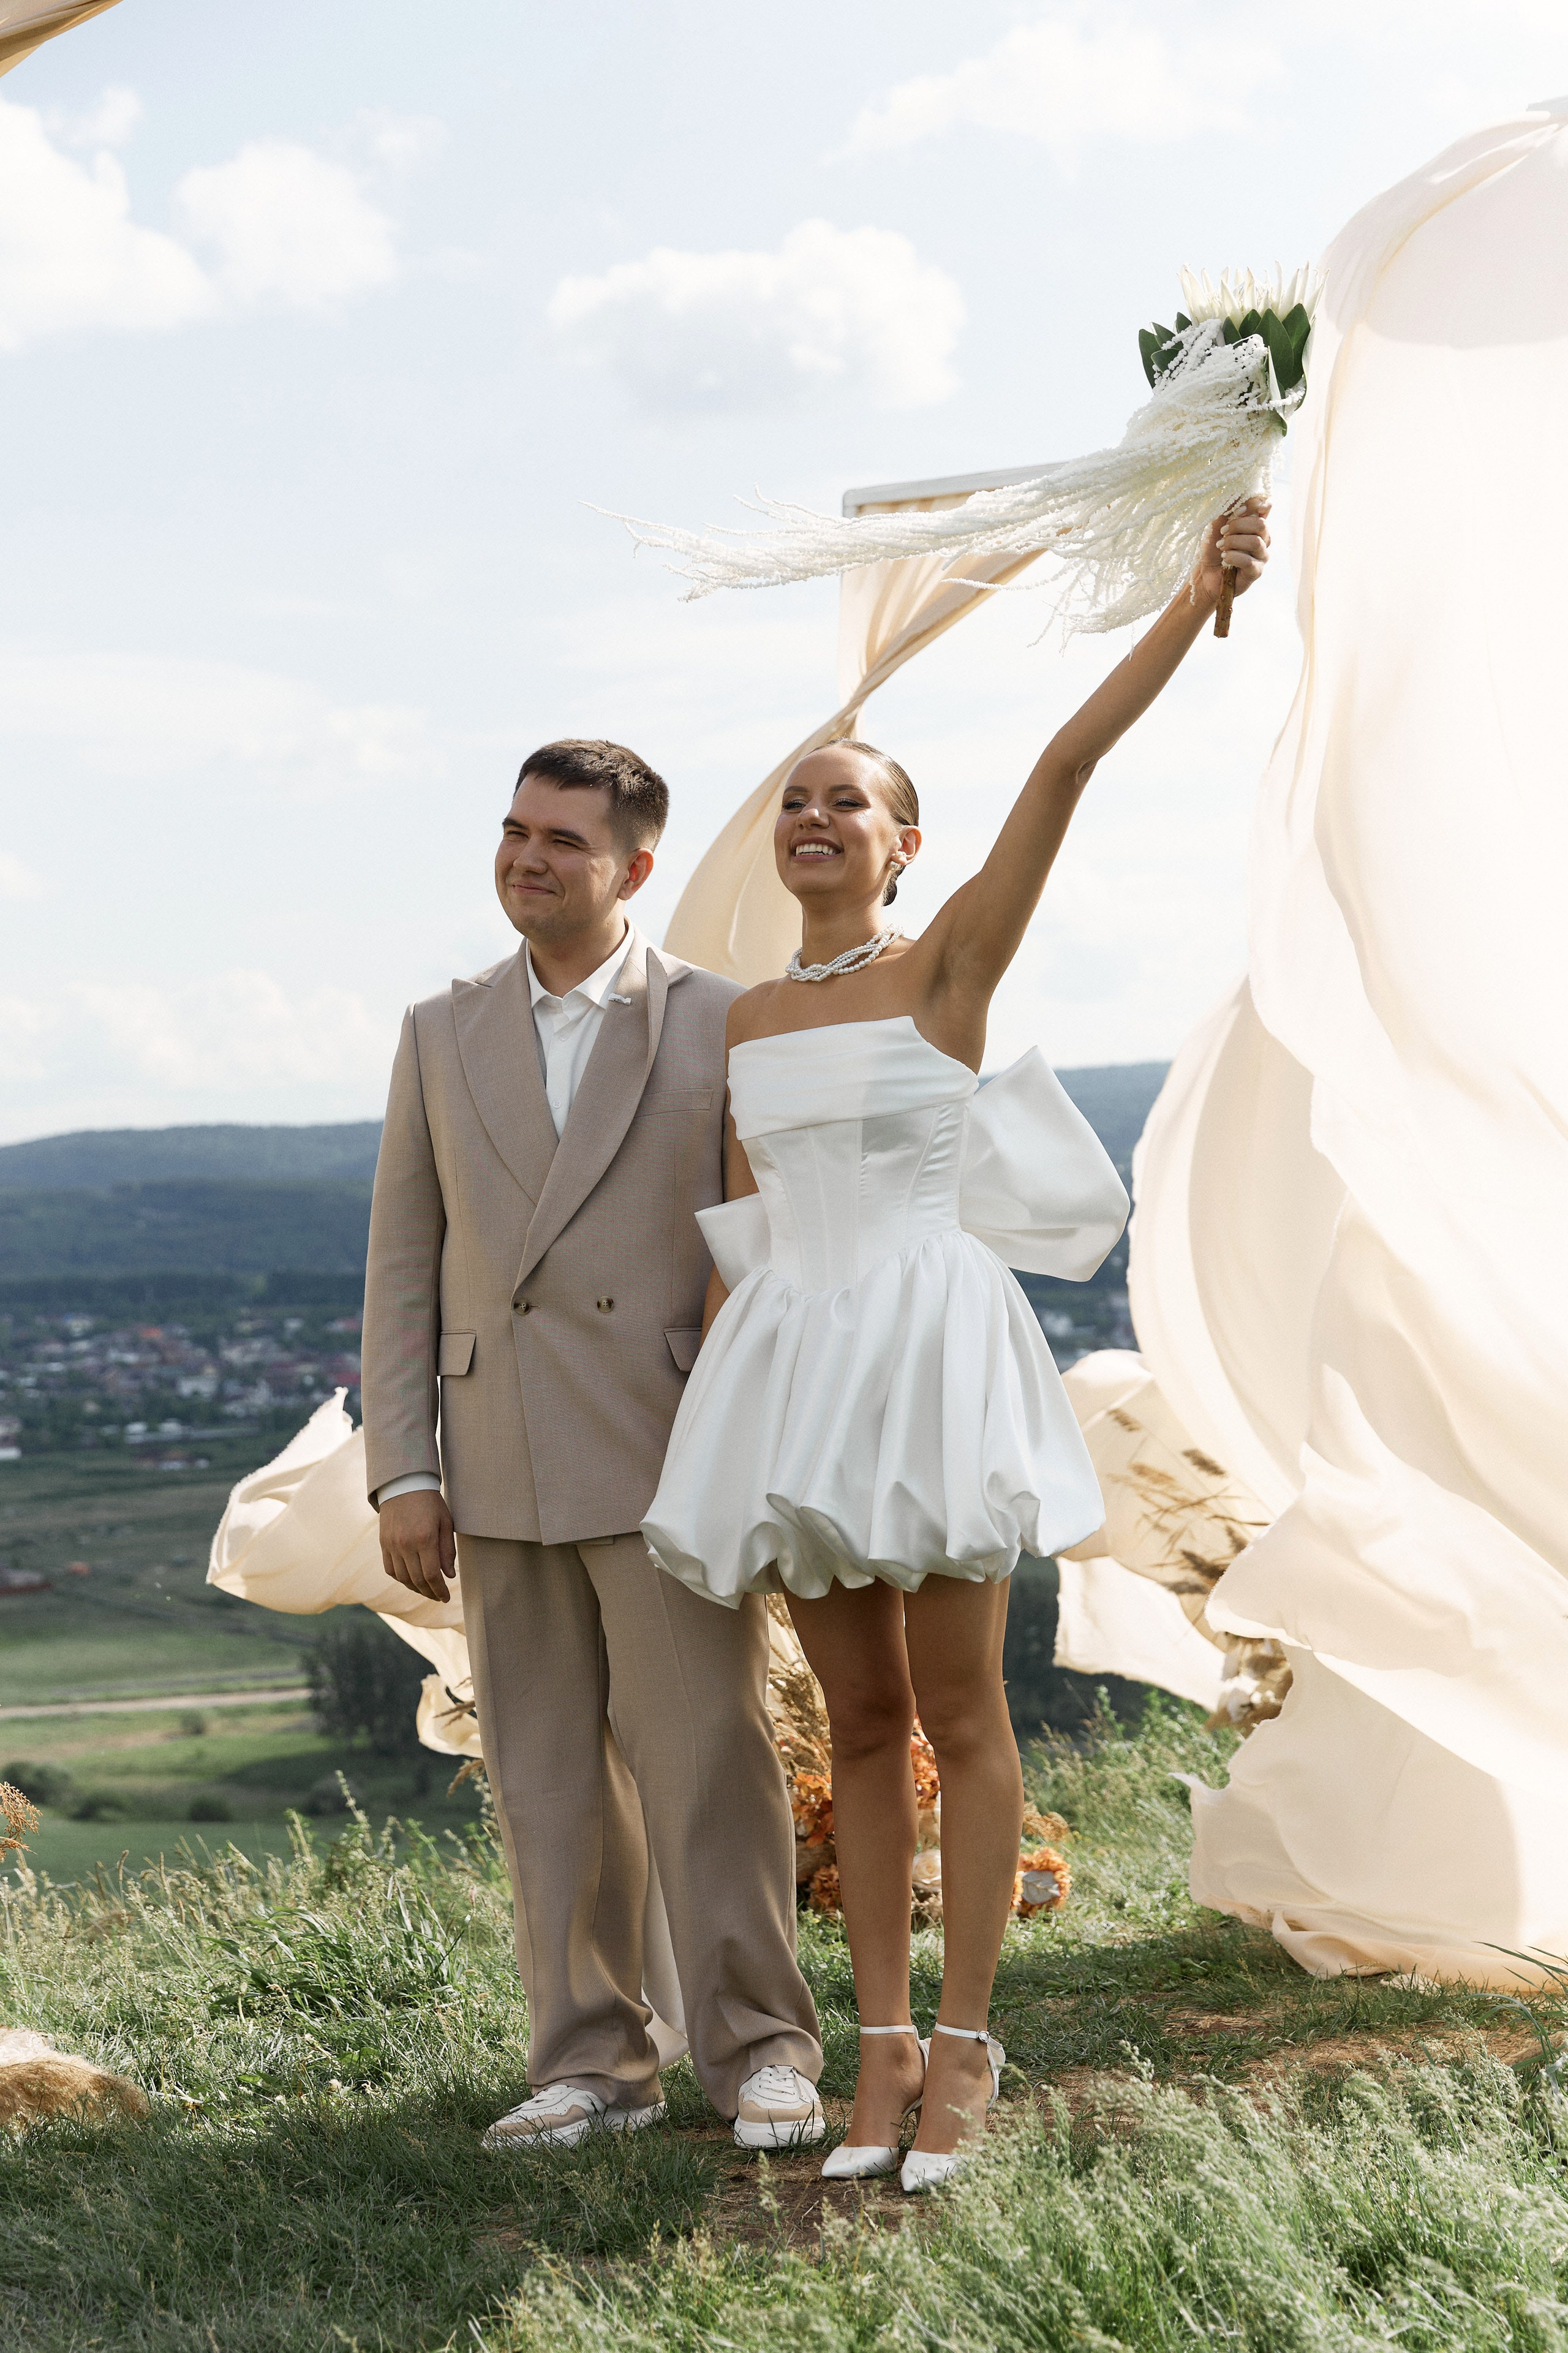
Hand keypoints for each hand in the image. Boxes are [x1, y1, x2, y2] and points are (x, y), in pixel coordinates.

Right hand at [379, 1488, 456, 1602]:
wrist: (404, 1485)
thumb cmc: (430, 1502)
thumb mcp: (445, 1522)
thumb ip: (447, 1550)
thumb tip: (449, 1576)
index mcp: (424, 1538)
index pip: (432, 1575)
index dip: (439, 1590)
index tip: (446, 1597)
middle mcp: (405, 1544)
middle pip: (417, 1580)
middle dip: (429, 1592)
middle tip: (439, 1597)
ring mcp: (392, 1545)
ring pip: (402, 1578)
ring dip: (415, 1588)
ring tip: (427, 1590)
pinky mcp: (383, 1543)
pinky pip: (390, 1569)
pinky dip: (401, 1578)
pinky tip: (411, 1580)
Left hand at [1192, 495, 1270, 608]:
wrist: (1205, 574)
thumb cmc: (1213, 549)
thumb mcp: (1215, 525)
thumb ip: (1226, 509)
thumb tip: (1236, 491)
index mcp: (1255, 524)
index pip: (1265, 507)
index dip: (1254, 504)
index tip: (1237, 510)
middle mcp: (1263, 538)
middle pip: (1261, 524)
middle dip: (1238, 526)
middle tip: (1223, 533)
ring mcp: (1262, 556)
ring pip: (1256, 542)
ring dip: (1234, 542)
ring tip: (1221, 547)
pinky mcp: (1256, 572)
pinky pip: (1249, 561)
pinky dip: (1233, 557)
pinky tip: (1225, 558)